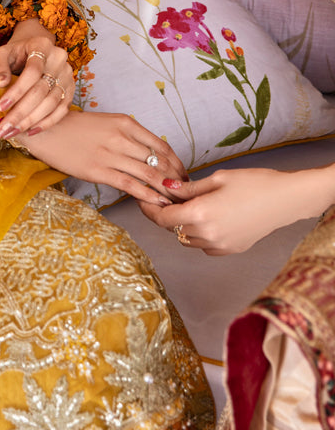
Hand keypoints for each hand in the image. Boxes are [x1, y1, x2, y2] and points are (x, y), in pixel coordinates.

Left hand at [0, 18, 72, 137]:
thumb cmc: (15, 53)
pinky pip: (61, 110)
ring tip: (12, 132)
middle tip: (3, 128)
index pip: (32, 71)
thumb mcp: (1, 53)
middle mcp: (59, 59)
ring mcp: (67, 75)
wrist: (33, 50)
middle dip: (21, 112)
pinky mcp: (70, 89)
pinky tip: (30, 131)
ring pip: (52, 103)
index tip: (0, 107)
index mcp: (42, 46)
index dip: (17, 91)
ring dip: (31, 121)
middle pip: (42, 90)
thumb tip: (0, 84)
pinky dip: (46, 123)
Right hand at [17, 109, 185, 206]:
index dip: (177, 163)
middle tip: (185, 192)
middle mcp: (122, 137)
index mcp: (126, 122)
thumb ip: (128, 134)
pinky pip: (130, 185)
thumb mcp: (107, 122)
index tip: (183, 175)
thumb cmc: (75, 127)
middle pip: (159, 160)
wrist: (46, 130)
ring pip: (149, 174)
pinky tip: (158, 203)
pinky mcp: (99, 171)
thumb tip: (150, 153)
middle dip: (176, 179)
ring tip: (176, 201)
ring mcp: (111, 154)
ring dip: (166, 189)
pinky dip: (148, 195)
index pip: (162, 145)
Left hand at [137, 165, 334, 254]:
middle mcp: (206, 234)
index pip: (162, 218)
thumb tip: (165, 189)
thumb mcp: (218, 179)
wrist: (286, 200)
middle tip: (168, 198)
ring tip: (192, 207)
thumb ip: (188, 188)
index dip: (149, 209)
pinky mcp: (230, 250)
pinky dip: (199, 234)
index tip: (143, 200)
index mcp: (200, 214)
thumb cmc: (254, 183)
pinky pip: (203, 245)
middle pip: (173, 229)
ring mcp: (219, 245)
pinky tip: (210, 218)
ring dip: (182, 225)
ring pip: (186, 239)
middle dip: (167, 214)